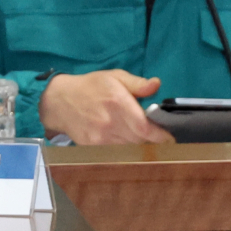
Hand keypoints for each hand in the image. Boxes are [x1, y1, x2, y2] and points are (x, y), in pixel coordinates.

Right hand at [39, 70, 174, 144]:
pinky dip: (125, 150)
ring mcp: (99, 137)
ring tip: (146, 142)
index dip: (159, 136)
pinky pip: (115, 153)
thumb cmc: (91, 86)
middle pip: (139, 141)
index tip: (170, 139)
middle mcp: (109, 122)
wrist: (60, 101)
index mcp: (117, 102)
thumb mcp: (114, 77)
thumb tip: (156, 84)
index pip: (143, 127)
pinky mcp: (92, 147)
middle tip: (161, 140)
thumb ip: (137, 83)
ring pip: (129, 149)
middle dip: (152, 142)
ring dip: (140, 147)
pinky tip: (128, 144)